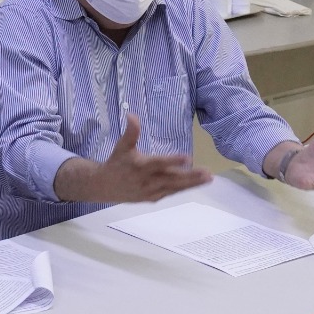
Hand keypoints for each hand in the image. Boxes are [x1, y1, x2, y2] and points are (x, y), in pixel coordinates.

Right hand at [88, 113, 212, 202]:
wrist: (104, 186)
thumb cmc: (116, 163)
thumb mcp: (122, 146)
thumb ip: (130, 132)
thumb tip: (132, 115)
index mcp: (139, 166)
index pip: (159, 163)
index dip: (173, 161)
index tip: (188, 158)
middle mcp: (147, 180)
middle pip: (171, 178)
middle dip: (190, 176)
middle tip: (207, 172)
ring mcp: (151, 191)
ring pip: (174, 188)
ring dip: (192, 183)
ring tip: (208, 178)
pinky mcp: (153, 198)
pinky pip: (171, 192)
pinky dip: (184, 188)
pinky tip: (197, 183)